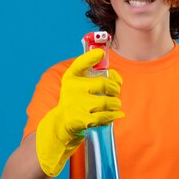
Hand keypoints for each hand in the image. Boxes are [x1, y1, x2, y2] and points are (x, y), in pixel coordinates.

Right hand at [36, 49, 123, 176]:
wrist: (60, 125)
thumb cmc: (76, 102)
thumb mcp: (79, 86)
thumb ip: (97, 76)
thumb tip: (118, 79)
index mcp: (71, 78)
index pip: (80, 63)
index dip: (91, 57)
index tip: (101, 53)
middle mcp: (72, 89)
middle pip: (103, 84)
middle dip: (115, 89)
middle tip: (116, 93)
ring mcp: (75, 104)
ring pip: (106, 102)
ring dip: (115, 104)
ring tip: (115, 105)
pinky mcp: (79, 119)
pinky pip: (103, 117)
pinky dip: (112, 116)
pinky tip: (115, 115)